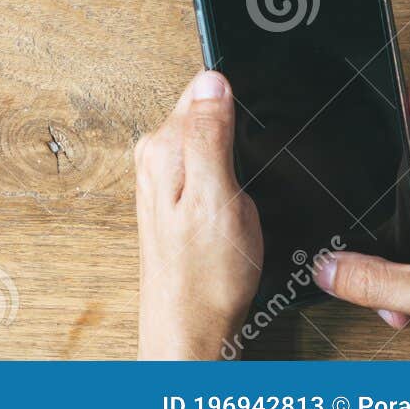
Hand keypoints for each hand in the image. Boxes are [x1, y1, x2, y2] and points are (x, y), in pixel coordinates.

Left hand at [134, 71, 261, 358]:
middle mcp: (154, 157)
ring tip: (243, 194)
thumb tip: (212, 79)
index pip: (203, 89)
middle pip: (206, 112)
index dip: (238, 100)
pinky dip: (229, 177)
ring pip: (209, 140)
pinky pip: (207, 165)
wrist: (190, 328)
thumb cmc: (204, 276)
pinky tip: (236, 203)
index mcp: (163, 147)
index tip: (255, 127)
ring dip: (234, 156)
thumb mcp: (218, 198)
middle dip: (237, 130)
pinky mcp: (175, 198)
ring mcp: (162, 178)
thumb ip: (209, 136)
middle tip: (250, 173)